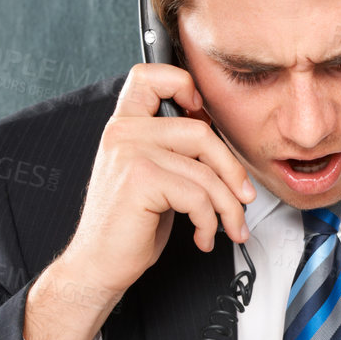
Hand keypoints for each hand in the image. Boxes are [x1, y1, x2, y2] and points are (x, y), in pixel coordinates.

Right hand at [59, 62, 256, 298]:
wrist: (98, 264)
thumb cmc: (127, 225)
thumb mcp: (148, 176)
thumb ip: (172, 150)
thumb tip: (220, 147)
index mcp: (125, 125)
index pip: (150, 75)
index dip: (182, 82)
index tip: (202, 112)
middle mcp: (124, 132)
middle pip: (201, 131)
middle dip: (232, 170)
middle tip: (242, 196)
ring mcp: (130, 153)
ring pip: (206, 171)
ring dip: (228, 207)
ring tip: (229, 227)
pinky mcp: (141, 180)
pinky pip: (198, 196)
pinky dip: (210, 223)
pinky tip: (203, 236)